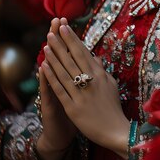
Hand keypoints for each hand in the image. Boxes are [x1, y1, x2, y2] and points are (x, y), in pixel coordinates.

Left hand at [42, 20, 129, 158]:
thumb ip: (101, 70)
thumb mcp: (111, 85)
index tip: (65, 27)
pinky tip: (44, 67)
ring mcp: (81, 95)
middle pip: (73, 59)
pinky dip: (52, 77)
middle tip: (53, 30)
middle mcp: (90, 82)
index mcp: (100, 75)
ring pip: (65, 72)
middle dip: (62, 43)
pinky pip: (60, 89)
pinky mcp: (73, 108)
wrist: (115, 131)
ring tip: (46, 44)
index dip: (73, 40)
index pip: (83, 53)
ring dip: (55, 57)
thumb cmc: (113, 107)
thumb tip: (94, 56)